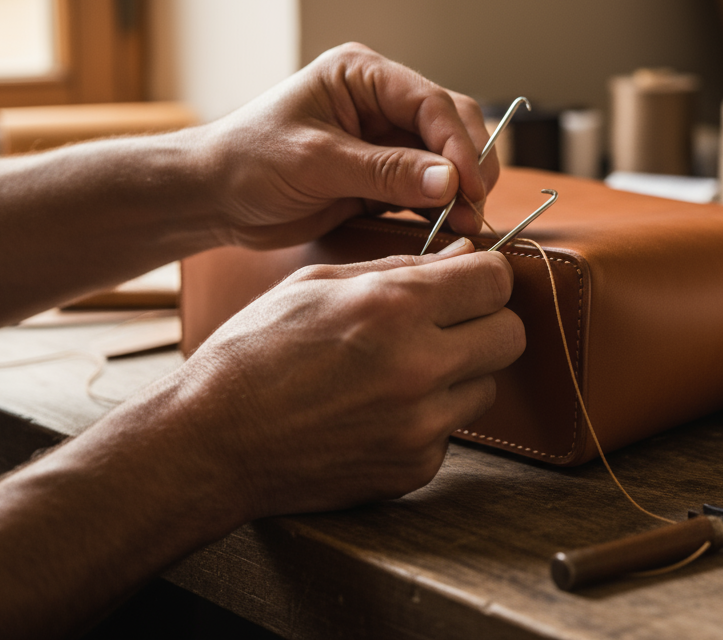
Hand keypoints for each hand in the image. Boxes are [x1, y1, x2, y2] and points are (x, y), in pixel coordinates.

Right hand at [169, 238, 523, 516]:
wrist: (211, 441)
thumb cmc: (255, 352)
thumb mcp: (318, 284)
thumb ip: (401, 268)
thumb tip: (463, 254)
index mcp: (394, 308)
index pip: (497, 281)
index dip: (486, 275)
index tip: (468, 281)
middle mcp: (419, 367)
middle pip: (511, 335)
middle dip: (485, 322)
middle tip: (447, 323)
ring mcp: (421, 425)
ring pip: (486, 387)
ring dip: (458, 374)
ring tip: (400, 371)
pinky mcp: (415, 468)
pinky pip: (450, 432)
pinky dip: (427, 420)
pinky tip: (377, 411)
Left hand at [202, 43, 497, 249]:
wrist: (212, 200)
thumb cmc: (247, 163)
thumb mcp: (316, 163)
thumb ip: (385, 172)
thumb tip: (450, 181)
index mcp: (362, 75)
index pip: (431, 102)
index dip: (458, 143)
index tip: (469, 186)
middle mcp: (381, 101)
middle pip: (451, 124)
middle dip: (468, 165)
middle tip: (475, 210)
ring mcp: (385, 139)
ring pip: (447, 157)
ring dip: (462, 189)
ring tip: (466, 224)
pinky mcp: (384, 176)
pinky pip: (428, 187)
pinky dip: (443, 207)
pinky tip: (449, 228)